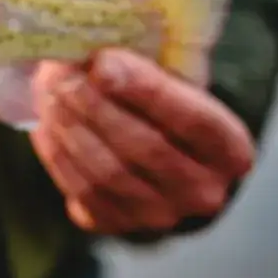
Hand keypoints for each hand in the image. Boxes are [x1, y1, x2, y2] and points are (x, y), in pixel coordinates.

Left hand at [29, 48, 254, 235]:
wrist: (158, 155)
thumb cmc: (162, 104)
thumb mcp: (170, 78)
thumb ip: (144, 67)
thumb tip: (94, 51)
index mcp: (230, 149)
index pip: (193, 120)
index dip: (146, 90)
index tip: (103, 62)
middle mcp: (204, 192)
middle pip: (145, 148)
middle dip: (95, 106)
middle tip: (61, 74)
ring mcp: (162, 216)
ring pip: (109, 174)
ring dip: (70, 129)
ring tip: (47, 94)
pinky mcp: (119, 226)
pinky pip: (84, 195)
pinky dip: (59, 159)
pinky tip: (46, 127)